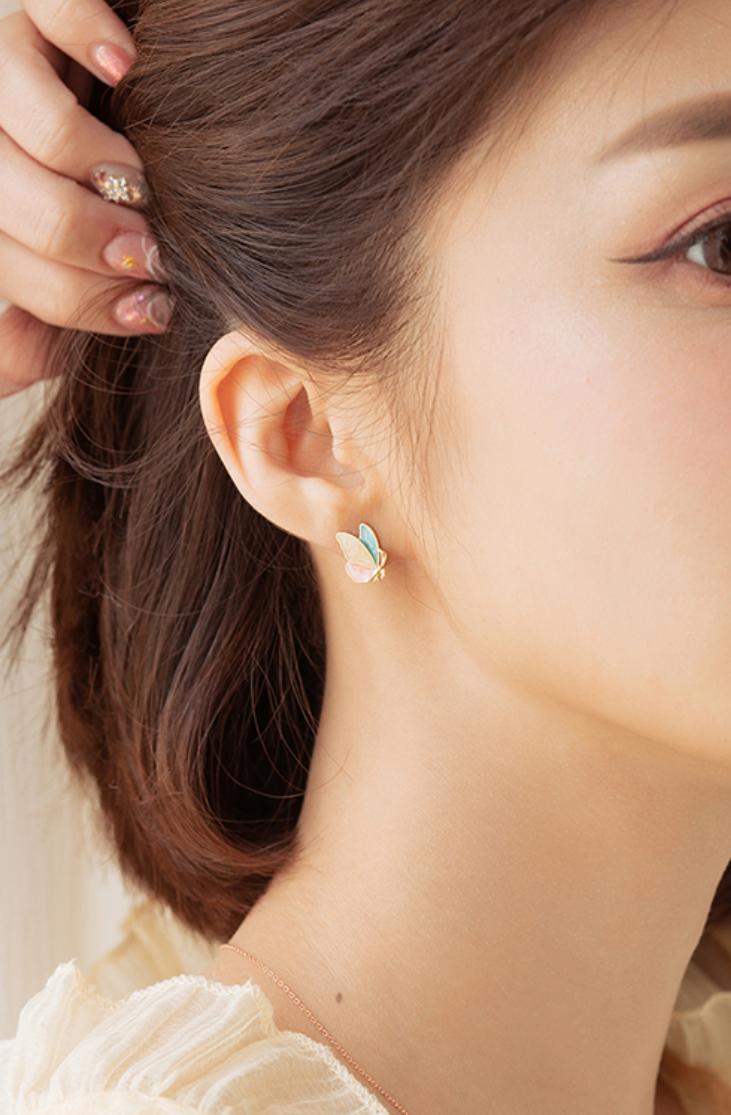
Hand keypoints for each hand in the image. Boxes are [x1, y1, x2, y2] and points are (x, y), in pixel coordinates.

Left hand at [0, 0, 173, 398]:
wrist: (45, 74)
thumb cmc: (49, 187)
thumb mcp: (27, 258)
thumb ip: (32, 314)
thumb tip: (41, 366)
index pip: (24, 276)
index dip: (92, 305)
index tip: (151, 310)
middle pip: (38, 215)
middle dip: (103, 246)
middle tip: (153, 251)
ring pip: (49, 134)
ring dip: (110, 170)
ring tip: (144, 180)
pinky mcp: (27, 5)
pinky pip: (57, 14)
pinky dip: (93, 39)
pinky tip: (125, 70)